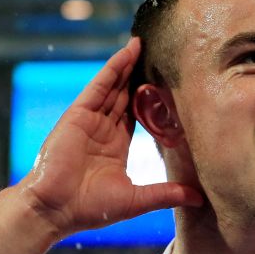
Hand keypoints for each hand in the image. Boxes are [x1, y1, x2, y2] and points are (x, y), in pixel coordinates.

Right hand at [17, 37, 202, 236]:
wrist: (55, 210)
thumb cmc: (90, 209)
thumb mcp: (137, 200)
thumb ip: (167, 194)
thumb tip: (199, 199)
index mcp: (115, 147)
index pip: (136, 115)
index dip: (150, 98)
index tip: (169, 83)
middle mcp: (103, 130)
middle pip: (125, 95)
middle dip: (140, 75)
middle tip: (159, 54)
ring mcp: (90, 120)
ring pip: (113, 86)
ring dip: (129, 64)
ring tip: (145, 43)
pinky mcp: (79, 114)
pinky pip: (99, 85)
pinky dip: (113, 67)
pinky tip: (128, 51)